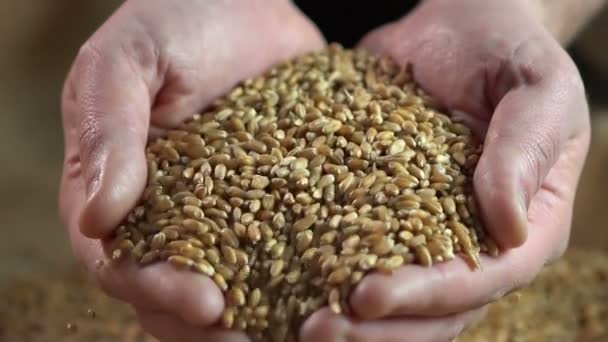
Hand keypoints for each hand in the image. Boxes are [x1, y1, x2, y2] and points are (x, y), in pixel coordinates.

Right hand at [59, 1, 323, 340]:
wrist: (241, 2)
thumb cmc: (173, 20)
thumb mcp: (128, 60)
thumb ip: (108, 130)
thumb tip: (98, 219)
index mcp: (121, 194)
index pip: (122, 264)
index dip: (158, 291)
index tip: (208, 304)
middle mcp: (171, 216)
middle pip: (176, 293)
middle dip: (214, 327)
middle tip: (259, 339)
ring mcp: (227, 214)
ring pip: (236, 283)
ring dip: (263, 316)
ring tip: (306, 331)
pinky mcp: (276, 201)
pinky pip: (287, 248)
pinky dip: (305, 276)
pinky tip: (336, 290)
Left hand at [300, 0, 590, 340]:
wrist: (457, 28)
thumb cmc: (507, 51)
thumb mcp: (537, 88)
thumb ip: (525, 150)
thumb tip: (506, 227)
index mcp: (524, 225)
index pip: (483, 278)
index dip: (427, 296)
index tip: (366, 297)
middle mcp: (474, 242)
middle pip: (433, 308)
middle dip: (377, 328)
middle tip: (315, 332)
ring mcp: (426, 231)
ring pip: (394, 294)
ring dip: (346, 316)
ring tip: (293, 322)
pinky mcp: (384, 209)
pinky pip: (356, 247)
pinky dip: (322, 266)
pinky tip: (279, 277)